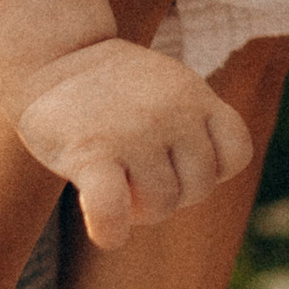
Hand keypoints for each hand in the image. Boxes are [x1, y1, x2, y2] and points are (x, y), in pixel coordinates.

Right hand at [12, 39, 254, 246]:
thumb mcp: (168, 86)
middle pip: (198, 188)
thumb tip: (199, 184)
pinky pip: (113, 210)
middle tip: (139, 178)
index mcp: (195, 95)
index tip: (180, 162)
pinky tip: (106, 231)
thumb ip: (193, 123)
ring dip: (139, 211)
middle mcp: (172, 113)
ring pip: (161, 204)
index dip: (213, 170)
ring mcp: (134, 133)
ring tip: (117, 187)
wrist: (52, 57)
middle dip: (171, 195)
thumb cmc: (112, 86)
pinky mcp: (91, 153)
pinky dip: (111, 230)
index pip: (236, 152)